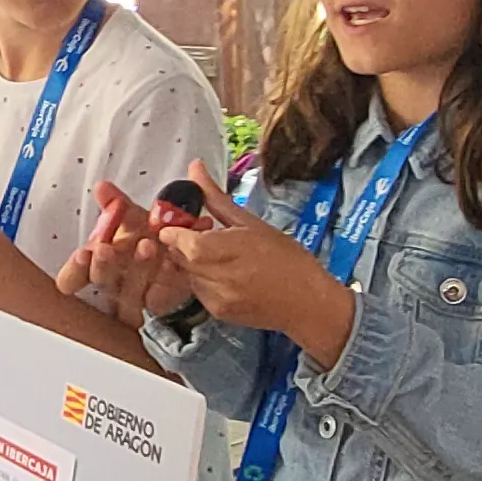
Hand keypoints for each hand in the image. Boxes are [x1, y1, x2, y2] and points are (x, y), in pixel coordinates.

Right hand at [56, 179, 192, 318]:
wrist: (181, 252)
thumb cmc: (146, 236)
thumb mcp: (131, 217)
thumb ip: (116, 204)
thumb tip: (101, 186)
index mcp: (97, 262)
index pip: (72, 278)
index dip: (73, 271)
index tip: (81, 254)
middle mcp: (113, 282)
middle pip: (100, 280)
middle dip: (102, 265)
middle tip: (105, 250)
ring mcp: (135, 296)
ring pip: (129, 290)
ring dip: (137, 266)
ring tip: (146, 245)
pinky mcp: (159, 301)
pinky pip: (159, 296)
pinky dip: (165, 278)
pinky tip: (171, 262)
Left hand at [149, 161, 356, 363]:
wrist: (306, 302)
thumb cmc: (286, 258)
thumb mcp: (252, 222)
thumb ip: (216, 198)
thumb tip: (194, 167)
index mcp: (229, 250)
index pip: (182, 242)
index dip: (175, 230)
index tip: (180, 222)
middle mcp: (219, 277)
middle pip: (180, 257)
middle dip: (183, 244)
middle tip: (203, 234)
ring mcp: (217, 299)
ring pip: (186, 274)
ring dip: (192, 262)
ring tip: (219, 254)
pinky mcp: (218, 313)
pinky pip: (198, 291)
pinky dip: (203, 279)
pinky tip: (225, 274)